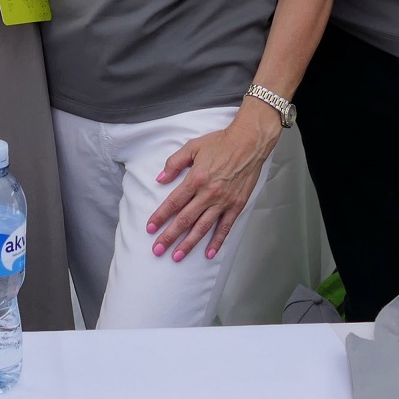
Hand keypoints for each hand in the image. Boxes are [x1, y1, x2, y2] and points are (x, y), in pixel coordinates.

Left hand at [145, 103, 281, 261]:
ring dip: (189, 243)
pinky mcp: (236, 205)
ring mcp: (223, 201)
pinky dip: (217, 241)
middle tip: (158, 250)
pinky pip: (225, 227)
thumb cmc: (220, 143)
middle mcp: (208, 193)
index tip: (150, 228)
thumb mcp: (192, 147)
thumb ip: (174, 163)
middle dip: (169, 236)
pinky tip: (209, 253)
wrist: (249, 142)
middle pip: (185, 219)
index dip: (160, 217)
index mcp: (196, 178)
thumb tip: (159, 179)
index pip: (174, 202)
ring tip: (177, 256)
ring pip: (202, 227)